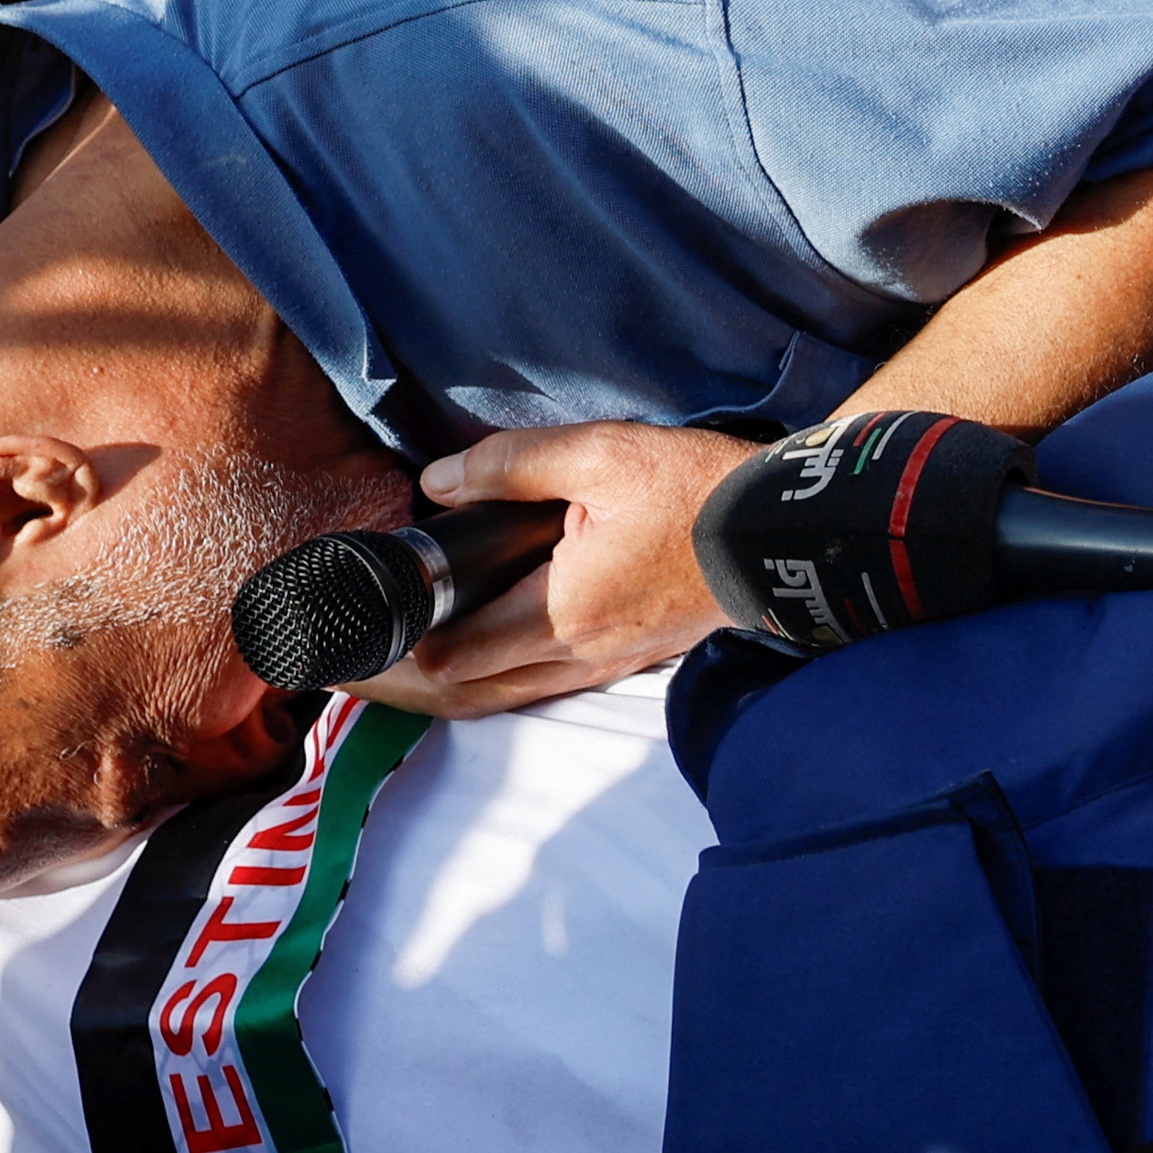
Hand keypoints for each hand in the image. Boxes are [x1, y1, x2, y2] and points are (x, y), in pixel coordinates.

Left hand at [349, 421, 742, 716]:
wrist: (782, 532)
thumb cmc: (697, 492)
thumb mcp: (601, 454)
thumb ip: (510, 466)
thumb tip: (437, 484)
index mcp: (563, 612)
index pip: (455, 657)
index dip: (406, 642)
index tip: (378, 614)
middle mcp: (580, 655)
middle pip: (469, 693)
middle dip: (413, 676)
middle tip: (370, 645)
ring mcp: (607, 666)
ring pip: (507, 698)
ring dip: (456, 682)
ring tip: (411, 654)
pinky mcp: (628, 660)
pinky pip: (545, 685)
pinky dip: (502, 677)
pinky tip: (486, 645)